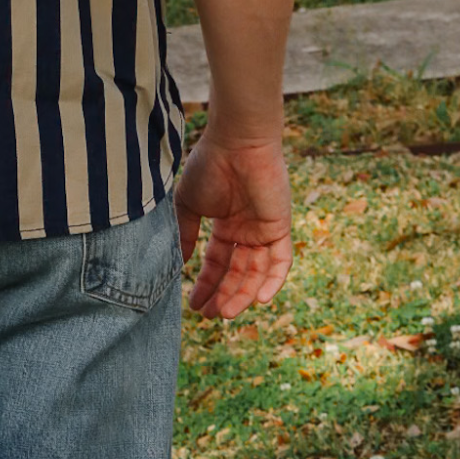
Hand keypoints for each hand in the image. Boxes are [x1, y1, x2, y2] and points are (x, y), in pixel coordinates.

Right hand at [174, 129, 291, 319]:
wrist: (235, 142)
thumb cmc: (209, 166)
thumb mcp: (188, 204)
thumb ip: (185, 234)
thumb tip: (178, 264)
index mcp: (226, 225)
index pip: (217, 263)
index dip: (206, 285)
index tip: (193, 305)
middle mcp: (246, 231)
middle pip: (237, 273)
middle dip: (223, 295)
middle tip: (209, 316)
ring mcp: (264, 230)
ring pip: (257, 273)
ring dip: (243, 294)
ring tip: (226, 313)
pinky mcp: (280, 226)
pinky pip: (281, 261)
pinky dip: (273, 281)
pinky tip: (258, 300)